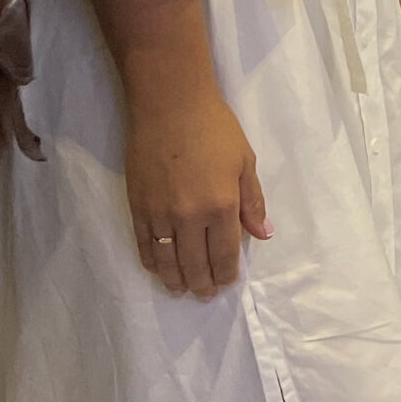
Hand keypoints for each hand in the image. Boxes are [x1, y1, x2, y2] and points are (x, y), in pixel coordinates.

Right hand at [124, 85, 269, 298]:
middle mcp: (190, 217)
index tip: (229, 282)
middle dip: (203, 284)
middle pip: (196, 264)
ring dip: (177, 280)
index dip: (227, 272)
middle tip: (207, 295)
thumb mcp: (245, 161)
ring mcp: (160, 216)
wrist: (170, 107)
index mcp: (222, 205)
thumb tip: (263, 235)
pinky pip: (145, 247)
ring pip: (168, 262)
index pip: (225, 252)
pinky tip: (159, 270)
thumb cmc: (215, 129)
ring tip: (183, 290)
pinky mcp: (137, 209)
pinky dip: (153, 264)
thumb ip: (252, 202)